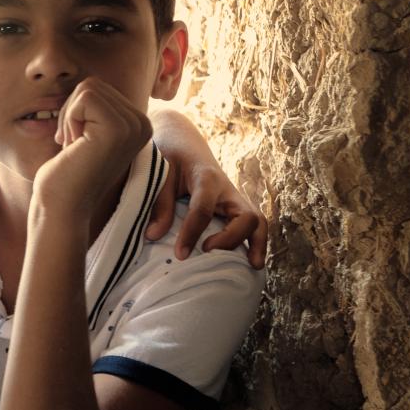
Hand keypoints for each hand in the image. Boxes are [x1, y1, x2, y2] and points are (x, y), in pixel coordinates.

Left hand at [32, 78, 152, 213]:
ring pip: (87, 88)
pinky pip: (83, 98)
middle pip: (93, 84)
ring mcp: (133, 126)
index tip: (77, 142)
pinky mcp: (118, 128)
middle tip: (74, 144)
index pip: (98, 87)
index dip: (76, 111)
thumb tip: (91, 81)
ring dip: (69, 117)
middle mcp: (142, 123)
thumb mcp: (87, 131)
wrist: (62, 206)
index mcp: (138, 123)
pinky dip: (69, 119)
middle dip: (71, 111)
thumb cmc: (67, 172)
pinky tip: (75, 146)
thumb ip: (96, 109)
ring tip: (75, 146)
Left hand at [145, 157, 269, 267]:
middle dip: (231, 238)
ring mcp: (235, 198)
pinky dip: (257, 242)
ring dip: (256, 243)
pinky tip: (253, 261)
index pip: (203, 208)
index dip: (192, 233)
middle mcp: (227, 189)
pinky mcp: (236, 206)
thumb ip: (160, 204)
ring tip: (252, 266)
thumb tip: (153, 235)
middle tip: (207, 251)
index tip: (180, 254)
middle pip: (245, 215)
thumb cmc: (171, 157)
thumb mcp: (161, 175)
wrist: (185, 143)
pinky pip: (254, 224)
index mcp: (206, 178)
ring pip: (257, 220)